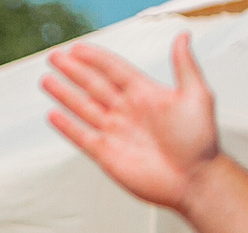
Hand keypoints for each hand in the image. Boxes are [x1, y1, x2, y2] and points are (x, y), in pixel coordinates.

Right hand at [44, 34, 219, 210]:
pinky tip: (54, 115)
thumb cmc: (200, 141)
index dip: (95, 58)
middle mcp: (127, 111)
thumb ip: (184, 66)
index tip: (77, 49)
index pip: (114, 70)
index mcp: (146, 94)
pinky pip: (82, 137)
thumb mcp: (197, 96)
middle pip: (94, 85)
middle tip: (56, 57)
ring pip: (83, 108)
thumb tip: (182, 38)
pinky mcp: (107, 155)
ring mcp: (116, 133)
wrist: (192, 179)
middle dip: (73, 71)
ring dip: (64, 94)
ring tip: (47, 81)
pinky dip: (67, 127)